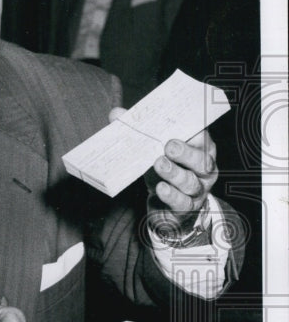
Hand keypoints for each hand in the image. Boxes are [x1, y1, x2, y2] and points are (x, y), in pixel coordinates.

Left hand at [109, 107, 218, 236]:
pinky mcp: (187, 208)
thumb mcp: (153, 149)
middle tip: (169, 146)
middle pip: (202, 160)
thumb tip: (116, 113)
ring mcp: (198, 190)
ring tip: (159, 163)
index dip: (192, 132)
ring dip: (175, 173)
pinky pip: (182, 202)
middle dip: (186, 153)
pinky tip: (161, 188)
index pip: (201, 138)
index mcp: (199, 149)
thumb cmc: (163, 170)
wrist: (166, 206)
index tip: (177, 125)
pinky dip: (172, 195)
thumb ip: (138, 130)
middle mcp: (205, 169)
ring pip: (191, 182)